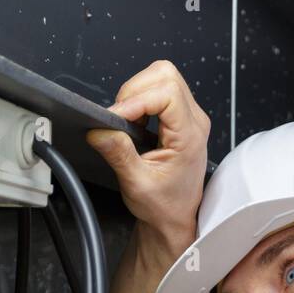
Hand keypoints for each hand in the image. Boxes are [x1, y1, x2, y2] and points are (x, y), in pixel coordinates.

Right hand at [87, 59, 209, 249]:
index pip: (166, 93)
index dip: (135, 100)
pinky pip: (160, 89)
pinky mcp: (180, 117)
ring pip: (162, 76)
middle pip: (165, 75)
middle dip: (134, 90)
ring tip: (126, 119)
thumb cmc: (164, 206)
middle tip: (119, 116)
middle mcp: (194, 122)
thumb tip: (99, 130)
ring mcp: (189, 117)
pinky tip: (134, 120)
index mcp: (189, 136)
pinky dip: (140, 98)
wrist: (174, 217)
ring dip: (137, 92)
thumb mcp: (135, 183)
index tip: (115, 117)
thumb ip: (118, 153)